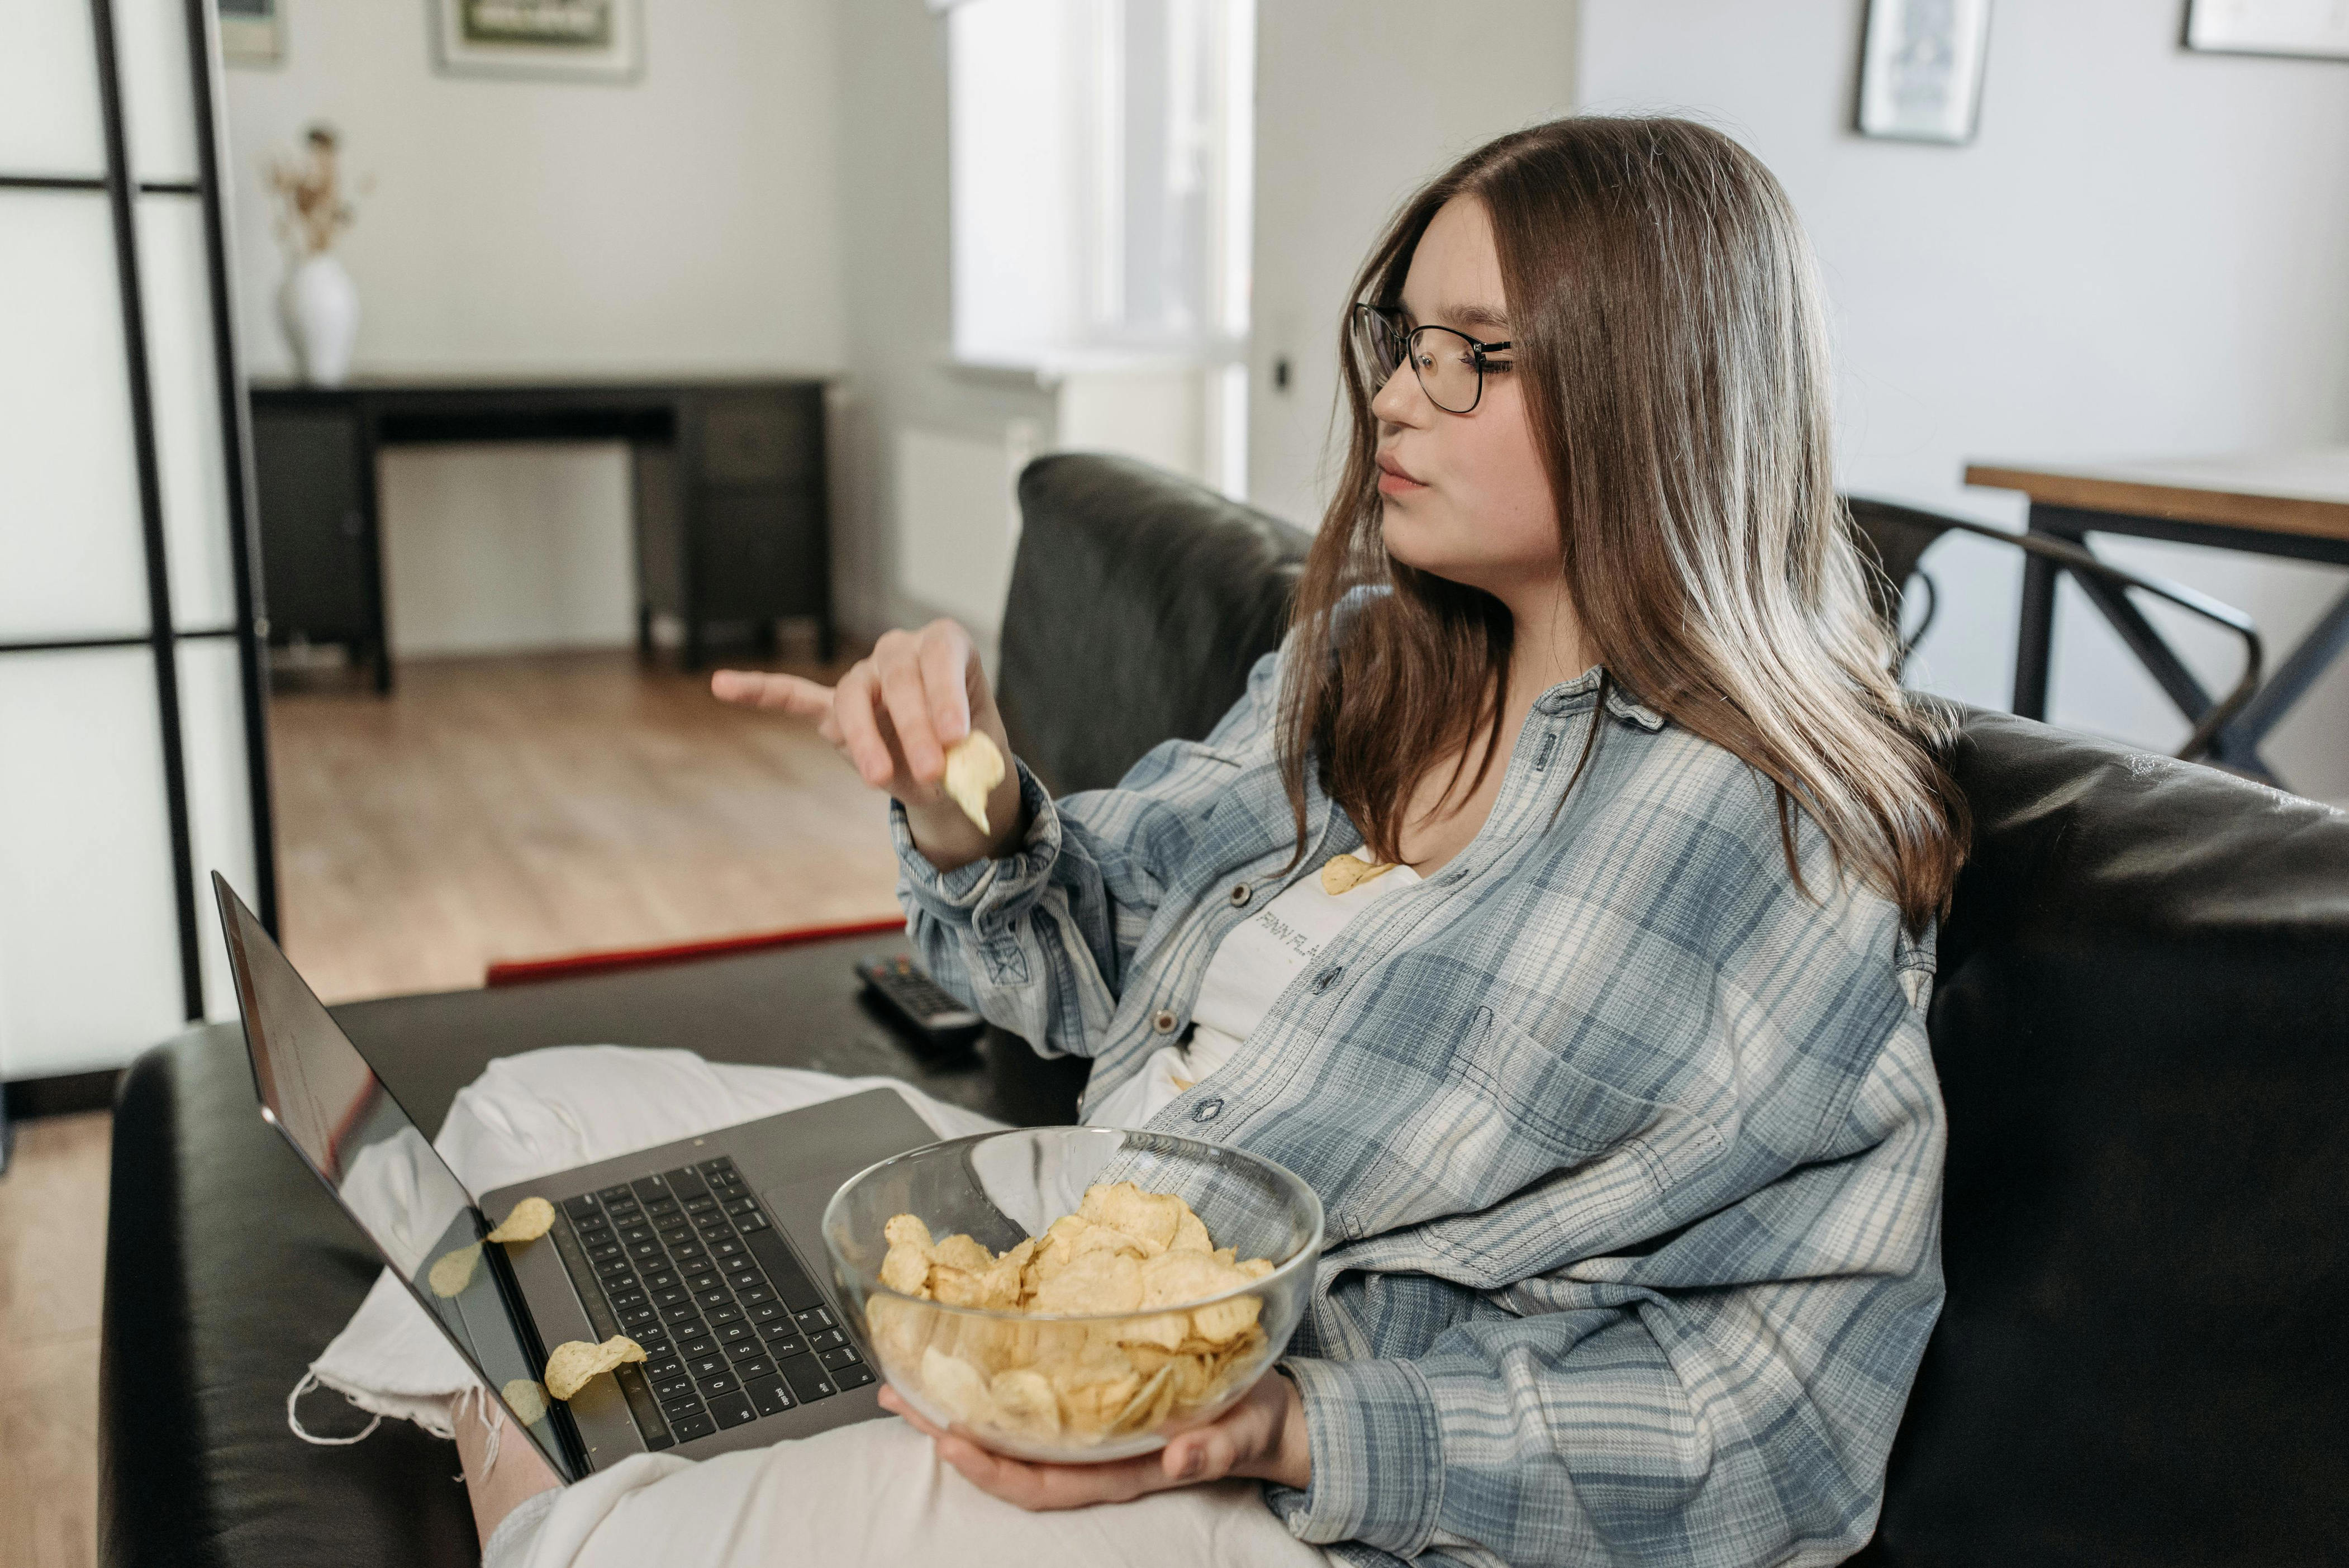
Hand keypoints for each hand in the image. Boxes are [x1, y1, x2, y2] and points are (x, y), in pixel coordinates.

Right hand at [711, 620, 1023, 870]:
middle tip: (935, 772)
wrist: (954, 765)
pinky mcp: (834, 708)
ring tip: (878, 780)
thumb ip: (960, 759)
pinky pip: (794, 696)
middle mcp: (901, 650)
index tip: (956, 736)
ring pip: (853, 696)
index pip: (939, 657)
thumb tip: (937, 773)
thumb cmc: (969, 751)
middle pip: (897, 677)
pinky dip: (761, 691)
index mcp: (945, 647)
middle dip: (914, 727)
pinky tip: (722, 684)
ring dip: (865, 739)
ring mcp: (864, 677)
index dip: (945, 694)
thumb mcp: (979, 756)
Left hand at [878, 1371, 1310, 1511]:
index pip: (1043, 1483)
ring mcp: (1088, 1430)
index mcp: (1121, 1469)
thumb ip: (1217, 1448)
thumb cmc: (1252, 1422)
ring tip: (908, 1380)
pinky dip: (993, 1381)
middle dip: (951, 1434)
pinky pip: (1031, 1400)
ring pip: (1011, 1430)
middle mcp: (1093, 1455)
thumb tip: (1183, 1459)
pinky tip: (964, 1357)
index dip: (993, 1469)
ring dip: (958, 1408)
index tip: (952, 1440)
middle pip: (1008, 1457)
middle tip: (900, 1399)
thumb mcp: (1245, 1431)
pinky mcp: (1092, 1399)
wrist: (1266, 1415)